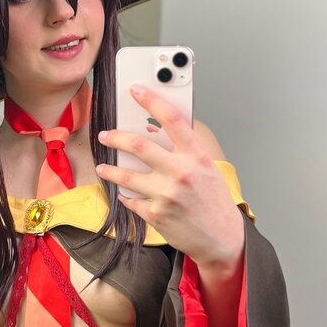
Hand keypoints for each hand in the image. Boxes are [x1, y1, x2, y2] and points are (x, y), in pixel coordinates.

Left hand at [94, 84, 243, 268]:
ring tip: (104, 167)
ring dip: (110, 169)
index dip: (151, 99)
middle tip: (105, 135)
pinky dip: (126, 196)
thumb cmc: (213, 200)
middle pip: (138, 144)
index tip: (136, 89)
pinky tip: (125, 194)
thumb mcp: (206, 168)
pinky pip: (130, 200)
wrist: (221, 238)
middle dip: (115, 137)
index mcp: (196, 155)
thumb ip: (184, 149)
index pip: (171, 119)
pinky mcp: (155, 214)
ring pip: (126, 174)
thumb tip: (154, 130)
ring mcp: (166, 194)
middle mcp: (181, 172)